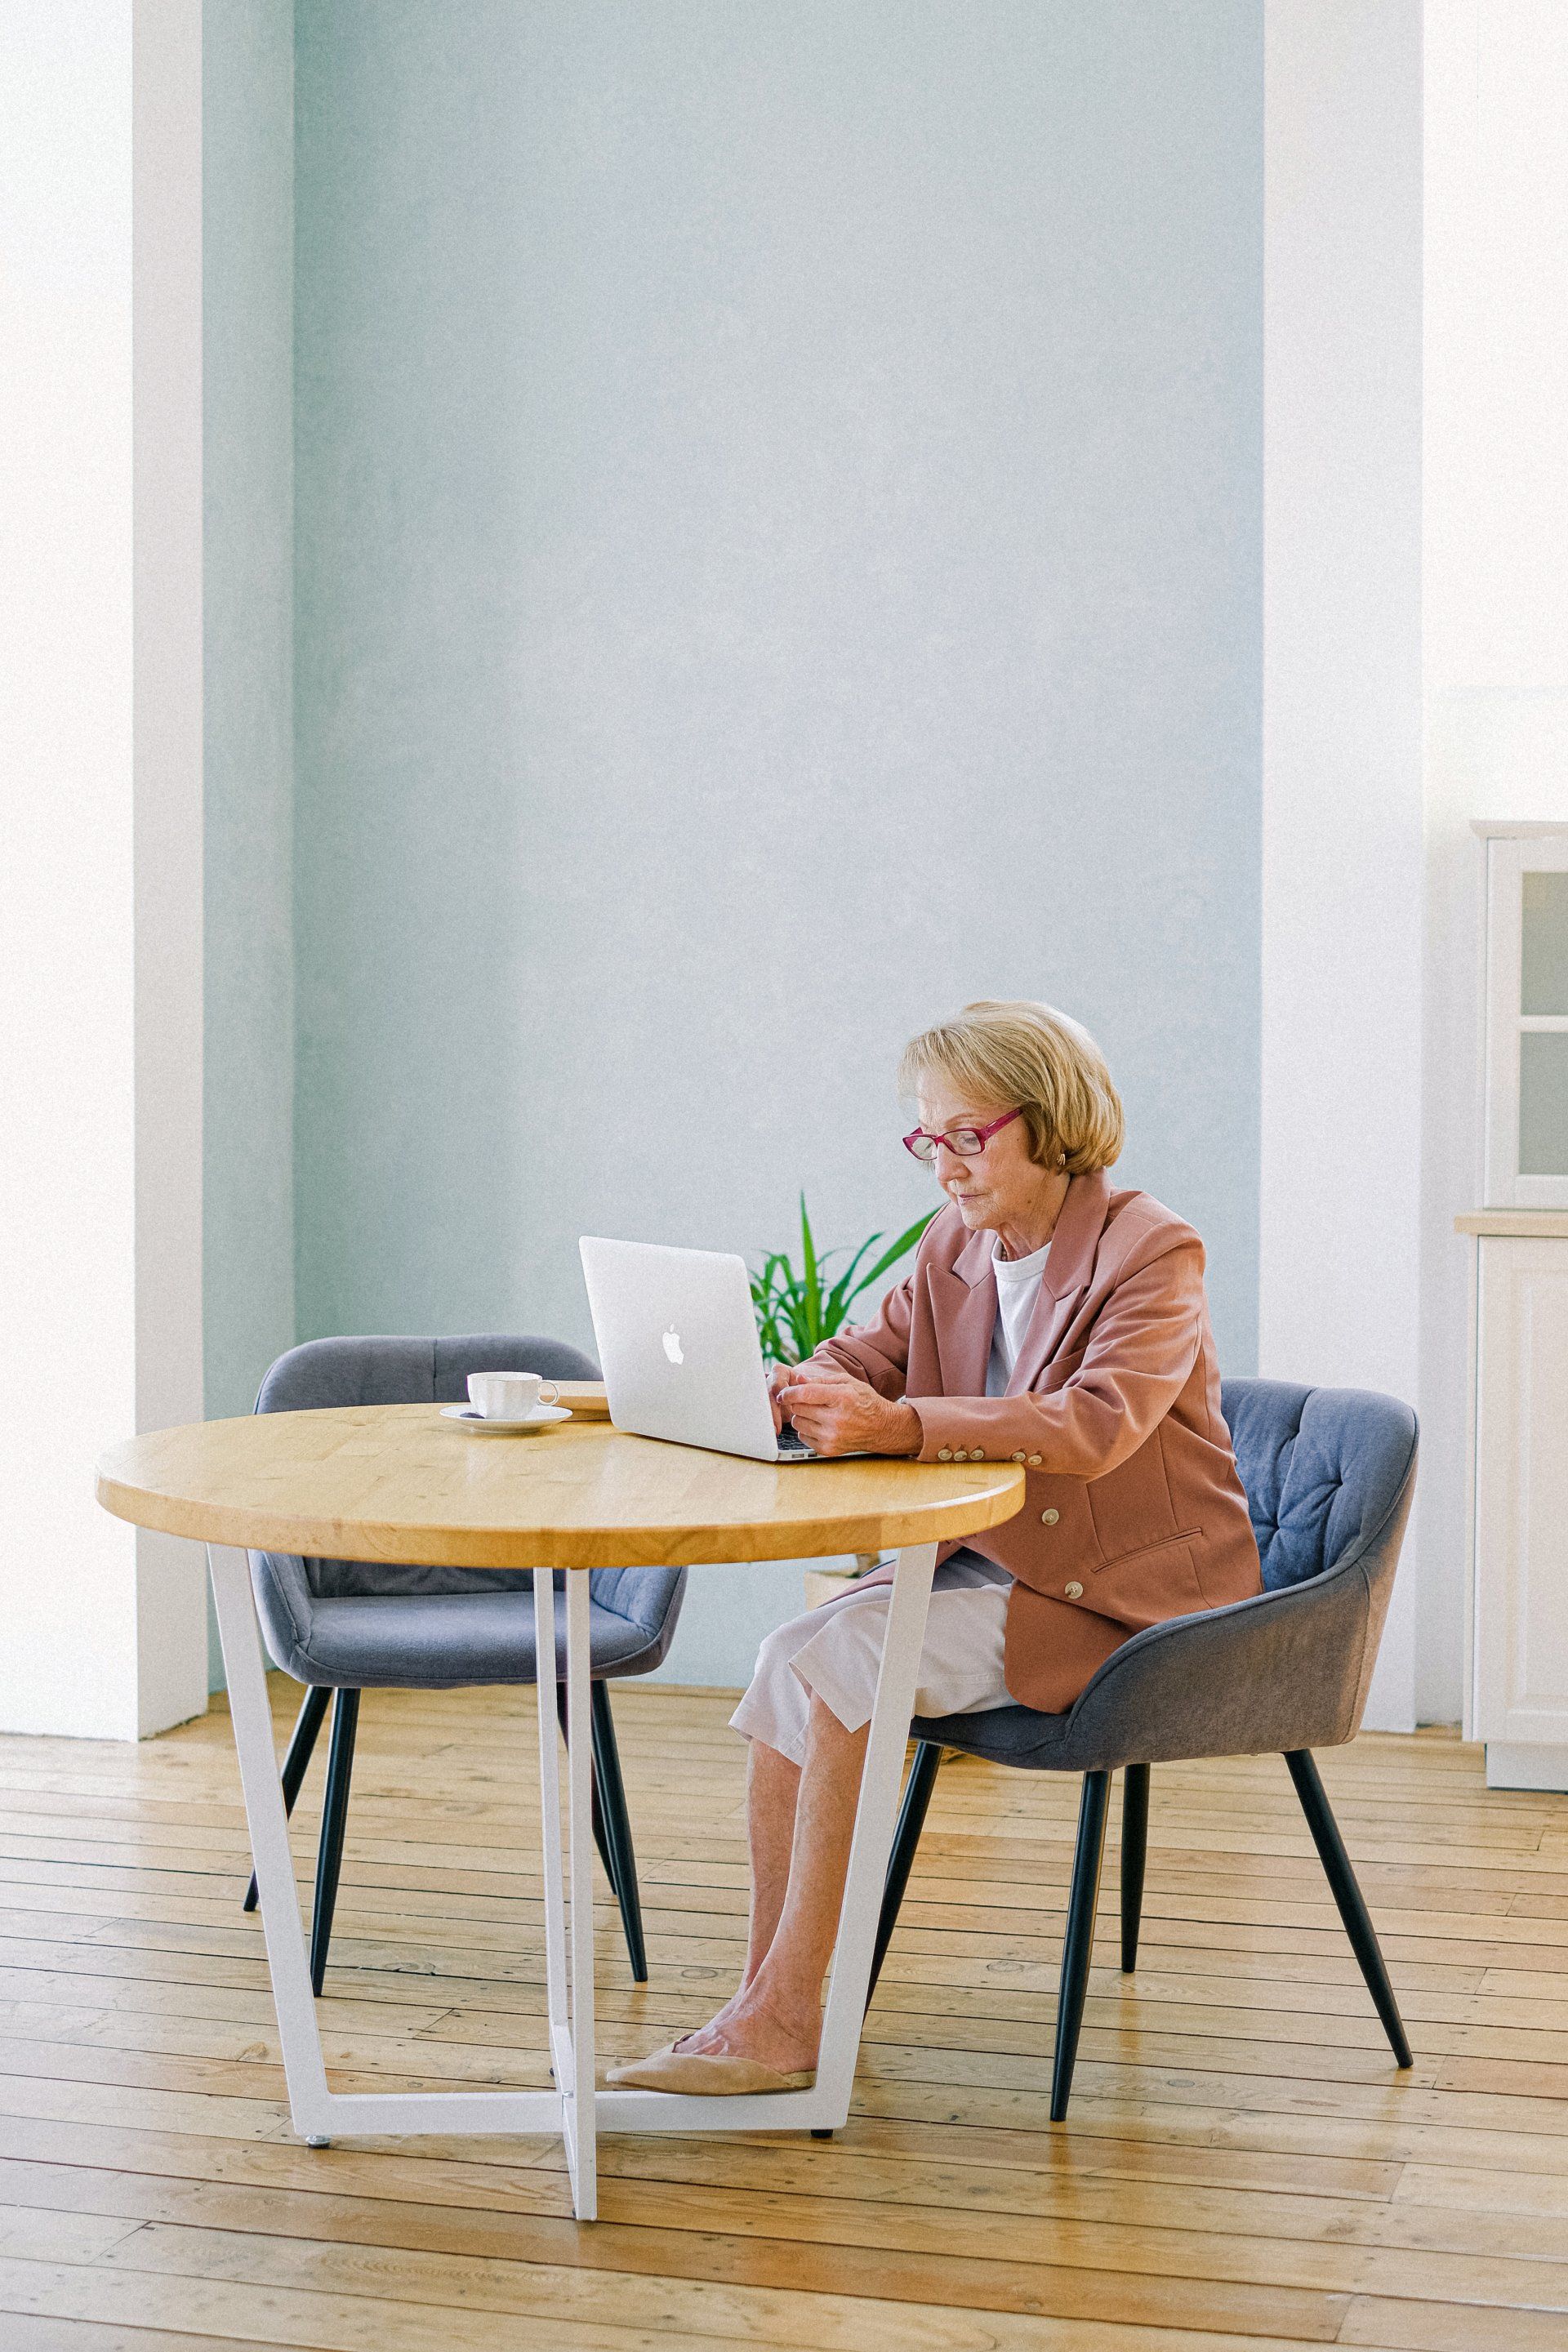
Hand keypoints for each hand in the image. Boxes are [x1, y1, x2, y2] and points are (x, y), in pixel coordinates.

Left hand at [772, 1363, 922, 1457]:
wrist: (881, 1427)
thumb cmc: (864, 1401)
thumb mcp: (847, 1382)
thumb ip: (820, 1380)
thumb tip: (797, 1379)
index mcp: (842, 1398)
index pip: (805, 1394)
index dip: (789, 1392)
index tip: (783, 1393)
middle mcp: (837, 1419)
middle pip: (799, 1408)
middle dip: (798, 1402)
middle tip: (807, 1400)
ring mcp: (832, 1437)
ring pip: (798, 1423)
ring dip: (802, 1416)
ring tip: (816, 1412)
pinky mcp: (828, 1449)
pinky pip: (802, 1437)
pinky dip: (807, 1430)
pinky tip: (820, 1425)